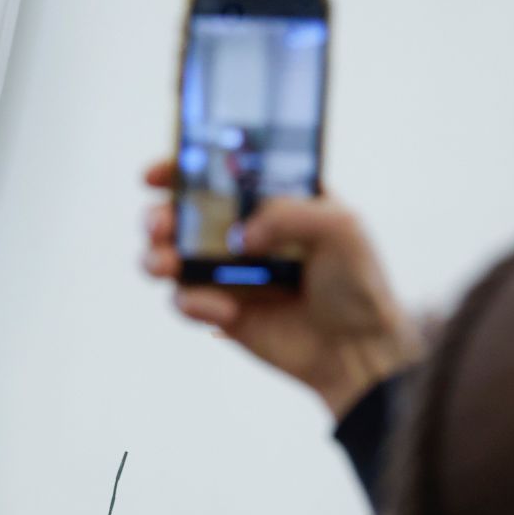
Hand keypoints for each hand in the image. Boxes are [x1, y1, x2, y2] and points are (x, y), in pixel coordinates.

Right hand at [140, 158, 421, 418]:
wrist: (358, 346)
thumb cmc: (356, 279)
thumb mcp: (340, 226)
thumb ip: (288, 214)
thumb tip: (239, 236)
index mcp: (266, 197)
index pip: (214, 171)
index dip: (179, 167)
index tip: (156, 174)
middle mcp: (238, 230)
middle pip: (178, 214)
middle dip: (158, 216)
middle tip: (160, 226)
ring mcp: (225, 271)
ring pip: (168, 258)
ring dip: (155, 258)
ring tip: (166, 266)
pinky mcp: (218, 310)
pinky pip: (186, 302)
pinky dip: (194, 303)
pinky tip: (225, 311)